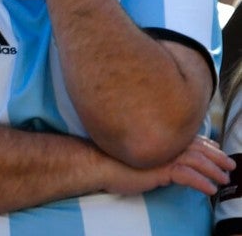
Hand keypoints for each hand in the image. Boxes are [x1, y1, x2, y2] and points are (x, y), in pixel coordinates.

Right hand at [103, 135, 233, 196]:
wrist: (96, 163)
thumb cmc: (113, 159)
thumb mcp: (138, 153)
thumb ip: (154, 150)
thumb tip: (167, 156)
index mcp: (158, 137)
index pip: (188, 138)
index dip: (206, 144)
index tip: (217, 149)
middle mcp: (162, 142)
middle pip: (197, 147)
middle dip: (216, 156)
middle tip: (229, 165)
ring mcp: (161, 154)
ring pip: (196, 160)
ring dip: (213, 171)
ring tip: (222, 180)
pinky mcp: (158, 169)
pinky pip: (186, 175)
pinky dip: (200, 182)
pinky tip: (208, 190)